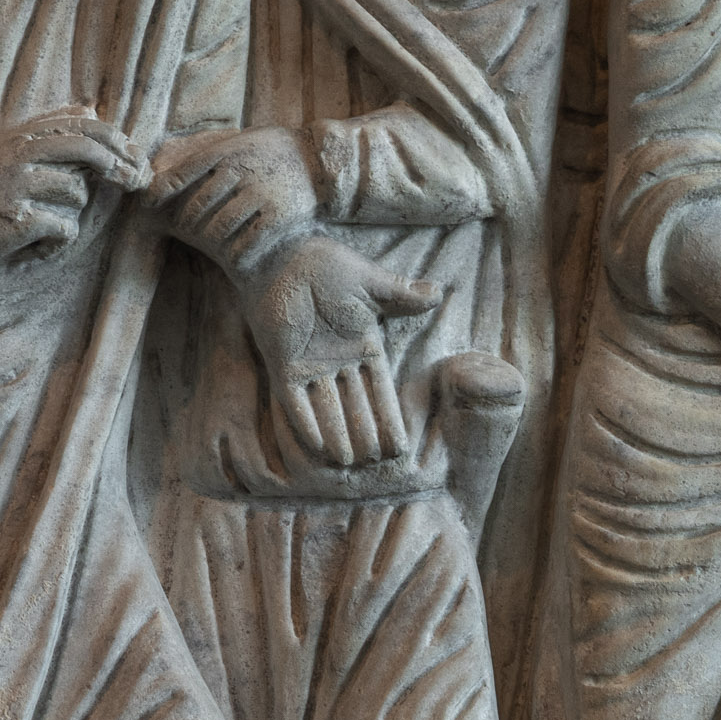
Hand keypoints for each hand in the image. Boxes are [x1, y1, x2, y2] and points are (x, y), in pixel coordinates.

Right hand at [0, 108, 148, 268]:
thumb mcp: (0, 156)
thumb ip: (42, 135)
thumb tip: (88, 109)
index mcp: (17, 140)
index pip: (78, 125)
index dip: (113, 137)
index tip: (135, 154)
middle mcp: (18, 156)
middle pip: (85, 147)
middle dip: (118, 163)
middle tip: (136, 181)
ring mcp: (17, 186)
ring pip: (76, 194)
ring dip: (69, 216)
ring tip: (39, 228)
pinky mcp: (18, 219)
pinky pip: (64, 229)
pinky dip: (56, 244)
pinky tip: (33, 248)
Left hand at [149, 126, 319, 259]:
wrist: (322, 161)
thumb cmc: (273, 151)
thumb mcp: (243, 141)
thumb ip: (213, 155)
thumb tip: (170, 174)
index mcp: (230, 151)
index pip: (186, 170)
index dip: (164, 188)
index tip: (147, 202)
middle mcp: (242, 171)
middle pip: (198, 206)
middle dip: (187, 222)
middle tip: (186, 229)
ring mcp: (260, 194)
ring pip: (218, 228)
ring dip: (210, 240)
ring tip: (210, 242)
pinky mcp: (278, 216)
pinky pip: (246, 244)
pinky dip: (235, 256)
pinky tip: (234, 259)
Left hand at [238, 233, 440, 467]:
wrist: (282, 256)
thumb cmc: (326, 264)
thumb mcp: (371, 282)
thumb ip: (401, 294)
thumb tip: (437, 293)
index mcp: (361, 345)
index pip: (379, 390)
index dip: (389, 418)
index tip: (400, 446)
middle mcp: (336, 362)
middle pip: (354, 406)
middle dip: (364, 434)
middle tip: (374, 463)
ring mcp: (309, 366)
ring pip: (327, 409)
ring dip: (337, 435)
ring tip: (348, 462)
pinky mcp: (282, 365)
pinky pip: (294, 402)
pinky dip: (305, 422)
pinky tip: (317, 444)